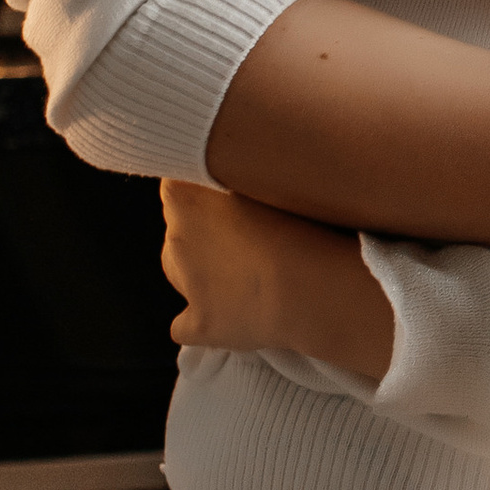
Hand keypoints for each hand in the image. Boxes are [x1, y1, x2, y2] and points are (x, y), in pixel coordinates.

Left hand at [159, 179, 394, 381]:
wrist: (315, 284)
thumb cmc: (305, 221)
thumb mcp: (273, 173)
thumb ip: (242, 168)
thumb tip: (241, 163)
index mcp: (183, 194)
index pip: (178, 183)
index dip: (207, 189)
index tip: (234, 194)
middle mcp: (174, 236)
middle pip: (179, 227)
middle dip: (204, 230)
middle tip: (250, 234)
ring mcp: (185, 283)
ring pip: (180, 271)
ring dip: (203, 270)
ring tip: (248, 273)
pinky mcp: (199, 324)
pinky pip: (187, 326)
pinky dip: (203, 321)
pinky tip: (231, 316)